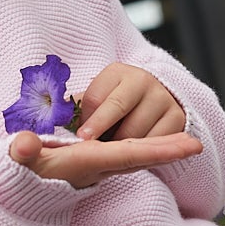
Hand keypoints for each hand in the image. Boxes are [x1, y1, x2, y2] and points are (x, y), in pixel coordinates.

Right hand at [8, 125, 201, 189]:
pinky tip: (161, 146)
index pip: (128, 154)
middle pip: (140, 158)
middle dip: (168, 152)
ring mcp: (96, 170)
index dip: (158, 150)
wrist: (11, 195)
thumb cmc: (15, 173)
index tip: (186, 146)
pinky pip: (126, 158)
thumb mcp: (16, 161)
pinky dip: (146, 152)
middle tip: (198, 144)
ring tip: (188, 143)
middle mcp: (96, 169)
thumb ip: (20, 152)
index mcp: (85, 163)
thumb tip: (24, 145)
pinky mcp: (93, 167)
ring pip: (136, 157)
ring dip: (162, 151)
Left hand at [73, 63, 187, 142]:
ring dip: (121, 145)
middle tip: (92, 149)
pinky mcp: (177, 117)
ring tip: (111, 152)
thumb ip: (74, 110)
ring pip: (136, 130)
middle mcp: (142, 80)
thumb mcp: (94, 101)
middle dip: (103, 133)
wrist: (151, 102)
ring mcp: (162, 98)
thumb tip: (46, 125)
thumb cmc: (112, 106)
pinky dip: (142, 151)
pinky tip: (132, 153)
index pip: (97, 97)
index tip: (80, 137)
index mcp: (117, 72)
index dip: (88, 120)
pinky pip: (156, 142)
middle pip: (118, 110)